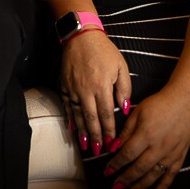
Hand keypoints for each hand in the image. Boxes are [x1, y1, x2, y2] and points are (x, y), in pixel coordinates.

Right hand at [60, 30, 130, 156]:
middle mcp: (86, 89)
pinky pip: (68, 106)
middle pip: (91, 118)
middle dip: (96, 136)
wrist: (81, 36)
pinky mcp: (65, 85)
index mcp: (102, 85)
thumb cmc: (104, 51)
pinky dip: (70, 119)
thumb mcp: (121, 67)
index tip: (113, 143)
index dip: (109, 130)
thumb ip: (124, 88)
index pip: (106, 113)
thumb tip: (124, 108)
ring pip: (78, 115)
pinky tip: (72, 129)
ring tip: (86, 146)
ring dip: (82, 132)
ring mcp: (73, 88)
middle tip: (99, 151)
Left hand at [104, 89, 189, 188]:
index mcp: (146, 134)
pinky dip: (164, 188)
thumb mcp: (137, 113)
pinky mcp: (180, 156)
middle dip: (125, 180)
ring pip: (154, 175)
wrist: (184, 101)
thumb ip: (125, 132)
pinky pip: (171, 175)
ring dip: (141, 187)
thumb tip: (112, 147)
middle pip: (139, 168)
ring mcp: (171, 153)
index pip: (127, 154)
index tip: (107, 172)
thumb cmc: (158, 104)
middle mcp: (158, 146)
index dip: (116, 164)